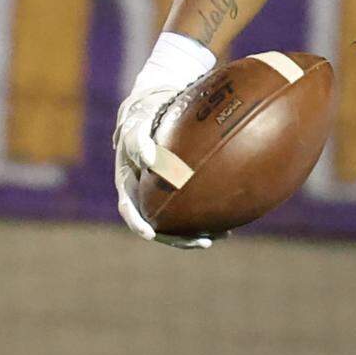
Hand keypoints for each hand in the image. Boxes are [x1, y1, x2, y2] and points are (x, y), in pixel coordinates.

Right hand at [113, 86, 218, 248]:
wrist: (154, 112)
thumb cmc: (143, 119)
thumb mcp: (137, 125)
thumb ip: (139, 140)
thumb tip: (152, 159)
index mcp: (128, 183)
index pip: (129, 209)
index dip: (138, 223)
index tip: (150, 234)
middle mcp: (144, 195)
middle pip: (159, 225)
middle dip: (178, 238)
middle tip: (203, 242)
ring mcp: (161, 195)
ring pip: (177, 221)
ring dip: (196, 232)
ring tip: (223, 235)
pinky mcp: (178, 189)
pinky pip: (190, 207)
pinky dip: (206, 215)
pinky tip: (227, 219)